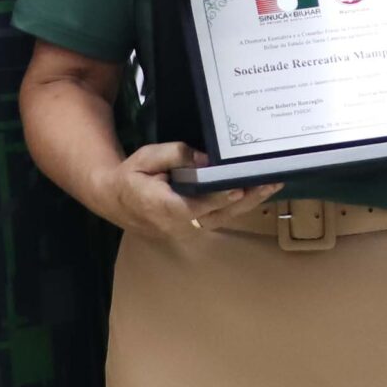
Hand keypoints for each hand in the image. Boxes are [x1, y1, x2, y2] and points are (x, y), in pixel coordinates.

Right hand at [92, 141, 279, 240]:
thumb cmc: (130, 176)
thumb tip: (206, 159)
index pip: (197, 204)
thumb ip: (175, 155)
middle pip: (219, 214)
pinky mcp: (193, 228)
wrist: (114, 200)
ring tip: (272, 185)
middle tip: (270, 182)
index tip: (238, 188)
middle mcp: (179, 225)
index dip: (218, 197)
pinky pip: (220, 218)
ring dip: (249, 203)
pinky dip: (239, 206)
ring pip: (223, 218)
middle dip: (246, 199)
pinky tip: (256, 193)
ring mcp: (187, 230)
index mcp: (163, 208)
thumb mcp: (146, 157)